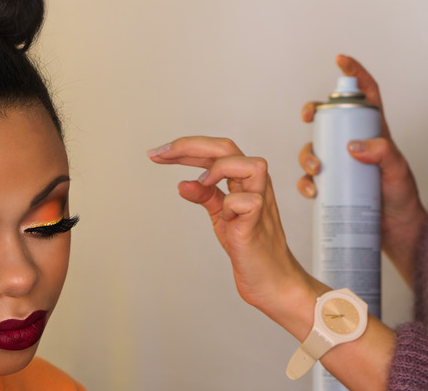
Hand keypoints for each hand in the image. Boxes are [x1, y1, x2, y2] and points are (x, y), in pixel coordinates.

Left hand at [148, 137, 322, 330]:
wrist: (270, 281)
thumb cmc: (251, 247)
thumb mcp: (220, 217)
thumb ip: (205, 197)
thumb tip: (183, 184)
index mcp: (245, 180)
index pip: (215, 151)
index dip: (185, 148)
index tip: (157, 153)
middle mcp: (255, 185)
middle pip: (227, 147)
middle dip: (189, 146)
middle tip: (160, 154)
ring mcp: (261, 202)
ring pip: (250, 164)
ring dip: (218, 169)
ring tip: (202, 185)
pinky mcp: (259, 223)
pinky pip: (249, 201)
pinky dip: (230, 205)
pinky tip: (225, 218)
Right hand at [298, 55, 426, 283]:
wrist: (397, 233)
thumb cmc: (402, 200)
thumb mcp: (397, 173)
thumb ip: (382, 154)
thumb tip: (353, 146)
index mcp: (376, 133)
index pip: (366, 96)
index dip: (353, 75)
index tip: (340, 60)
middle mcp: (355, 145)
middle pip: (329, 118)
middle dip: (313, 112)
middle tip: (309, 117)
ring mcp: (341, 165)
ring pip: (314, 148)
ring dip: (308, 154)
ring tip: (317, 171)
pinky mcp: (331, 185)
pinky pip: (309, 177)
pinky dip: (305, 182)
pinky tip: (312, 191)